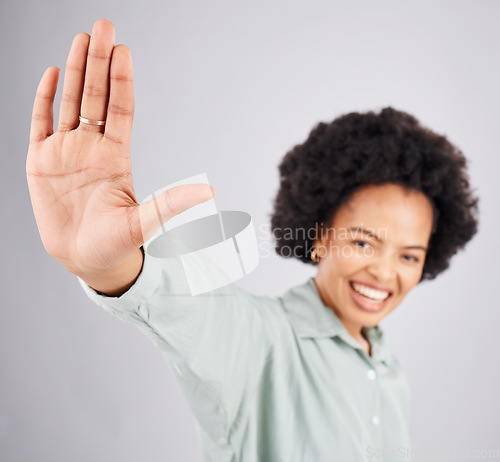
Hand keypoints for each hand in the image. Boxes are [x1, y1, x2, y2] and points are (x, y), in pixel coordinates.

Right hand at [26, 18, 213, 275]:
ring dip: (74, 71)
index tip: (124, 51)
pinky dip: (44, 99)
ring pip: (69, 102)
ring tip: (80, 39)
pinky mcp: (40, 163)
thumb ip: (172, 203)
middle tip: (103, 27)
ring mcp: (66, 152)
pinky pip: (40, 123)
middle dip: (97, 62)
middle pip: (95, 96)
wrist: (86, 259)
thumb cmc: (116, 244)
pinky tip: (51, 74)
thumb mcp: (145, 222)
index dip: (121, 80)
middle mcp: (92, 148)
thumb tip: (211, 190)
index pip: (120, 109)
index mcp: (116, 157)